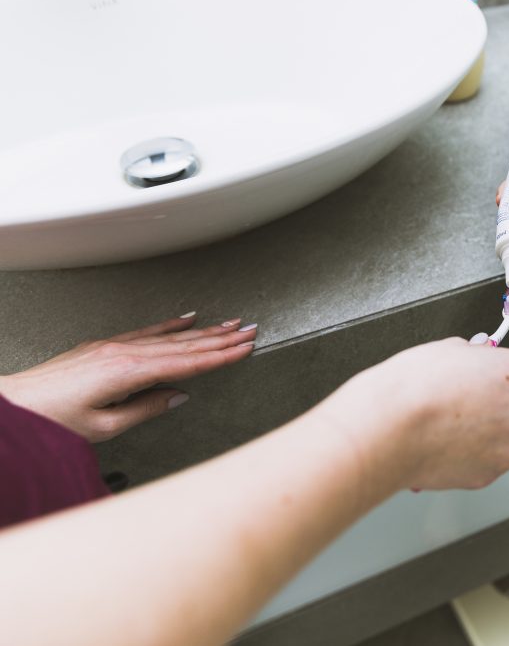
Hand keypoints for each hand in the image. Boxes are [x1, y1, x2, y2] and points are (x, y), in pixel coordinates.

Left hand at [0, 313, 256, 441]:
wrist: (13, 405)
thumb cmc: (51, 421)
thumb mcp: (104, 426)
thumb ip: (146, 409)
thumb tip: (177, 396)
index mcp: (128, 372)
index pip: (186, 363)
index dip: (219, 356)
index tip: (243, 349)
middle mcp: (123, 352)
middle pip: (184, 344)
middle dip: (220, 337)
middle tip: (248, 330)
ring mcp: (112, 345)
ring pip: (169, 335)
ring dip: (203, 329)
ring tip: (228, 324)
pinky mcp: (103, 346)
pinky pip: (146, 331)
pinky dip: (170, 324)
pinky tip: (186, 319)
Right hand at [325, 337, 508, 490]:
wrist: (392, 427)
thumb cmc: (419, 384)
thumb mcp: (453, 348)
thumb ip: (478, 357)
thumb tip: (477, 363)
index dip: (500, 371)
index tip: (483, 375)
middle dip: (497, 404)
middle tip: (463, 400)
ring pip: (503, 437)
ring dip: (484, 432)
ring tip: (447, 424)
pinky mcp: (491, 475)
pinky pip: (484, 460)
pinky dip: (469, 454)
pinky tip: (443, 443)